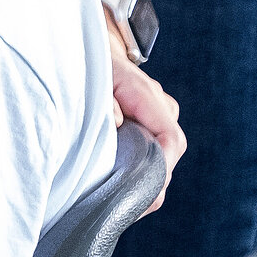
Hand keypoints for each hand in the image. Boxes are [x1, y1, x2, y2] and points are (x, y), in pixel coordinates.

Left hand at [104, 16, 184, 213]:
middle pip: (168, 155)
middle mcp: (159, 108)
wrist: (90, 49)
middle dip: (149, 183)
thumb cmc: (86, 65)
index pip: (170, 139)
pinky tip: (117, 187)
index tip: (140, 191)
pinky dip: (137, 170)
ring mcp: (156, 117)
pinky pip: (150, 153)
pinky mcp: (147, 126)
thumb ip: (104, 103)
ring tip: (115, 200)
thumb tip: (117, 125)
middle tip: (121, 207)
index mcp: (147, 96)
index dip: (160, 169)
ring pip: (160, 157)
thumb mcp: (89, 79)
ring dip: (142, 179)